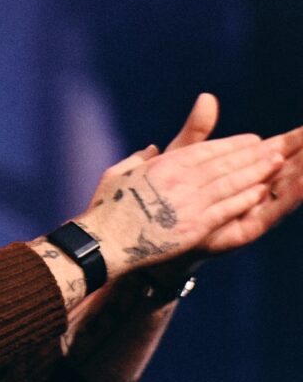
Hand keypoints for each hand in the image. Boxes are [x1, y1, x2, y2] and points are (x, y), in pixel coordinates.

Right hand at [76, 93, 297, 278]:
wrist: (104, 242)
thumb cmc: (105, 210)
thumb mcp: (119, 173)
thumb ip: (139, 159)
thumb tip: (151, 149)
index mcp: (163, 165)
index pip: (207, 149)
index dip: (233, 144)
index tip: (252, 140)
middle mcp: (180, 179)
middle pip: (225, 162)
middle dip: (253, 154)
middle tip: (276, 147)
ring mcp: (190, 203)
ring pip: (232, 183)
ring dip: (257, 172)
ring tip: (277, 163)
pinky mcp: (195, 226)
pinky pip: (227, 208)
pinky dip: (245, 198)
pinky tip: (261, 191)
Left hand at [166, 94, 302, 254]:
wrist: (149, 236)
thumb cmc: (164, 196)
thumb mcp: (180, 158)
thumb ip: (198, 131)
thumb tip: (207, 97)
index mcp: (238, 173)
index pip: (270, 151)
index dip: (291, 139)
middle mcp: (249, 193)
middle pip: (285, 169)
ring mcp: (248, 212)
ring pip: (285, 188)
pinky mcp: (244, 230)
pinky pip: (271, 214)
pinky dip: (288, 198)